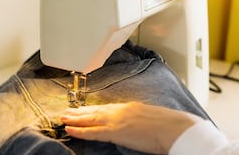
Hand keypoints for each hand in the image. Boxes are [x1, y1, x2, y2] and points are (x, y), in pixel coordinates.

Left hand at [60, 102, 203, 153]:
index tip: (84, 109)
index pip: (108, 108)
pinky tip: (71, 130)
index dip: (94, 109)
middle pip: (96, 111)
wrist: (175, 128)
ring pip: (91, 119)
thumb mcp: (154, 118)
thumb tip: (140, 124)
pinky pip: (93, 132)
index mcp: (132, 107)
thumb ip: (142, 119)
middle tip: (66, 112)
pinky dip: (80, 131)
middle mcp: (122, 110)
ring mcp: (118, 120)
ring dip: (76, 119)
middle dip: (80, 112)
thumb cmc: (170, 125)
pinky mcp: (116, 132)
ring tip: (63, 119)